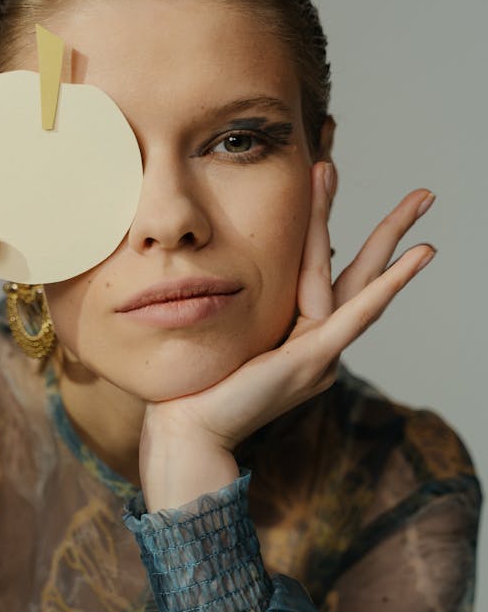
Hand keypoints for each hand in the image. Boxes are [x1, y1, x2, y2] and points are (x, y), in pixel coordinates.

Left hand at [141, 164, 434, 490]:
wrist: (187, 430)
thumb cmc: (195, 385)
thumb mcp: (225, 331)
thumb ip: (242, 305)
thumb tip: (233, 267)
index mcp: (301, 338)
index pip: (324, 270)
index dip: (330, 224)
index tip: (328, 181)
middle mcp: (320, 344)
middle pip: (362, 273)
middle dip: (392, 231)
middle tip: (423, 194)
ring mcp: (321, 353)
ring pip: (357, 280)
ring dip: (389, 236)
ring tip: (420, 200)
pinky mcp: (312, 359)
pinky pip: (356, 314)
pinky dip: (388, 285)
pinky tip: (415, 258)